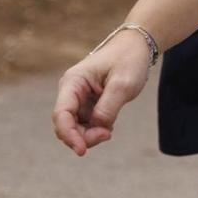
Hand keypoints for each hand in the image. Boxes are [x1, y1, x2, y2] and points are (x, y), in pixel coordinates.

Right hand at [51, 30, 152, 155]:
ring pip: (75, 128)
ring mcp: (78, 99)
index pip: (61, 114)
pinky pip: (85, 125)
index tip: (82, 151)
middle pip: (66, 125)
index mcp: (73, 82)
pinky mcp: (87, 105)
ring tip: (110, 130)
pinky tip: (109, 125)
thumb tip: (96, 128)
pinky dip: (95, 131)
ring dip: (90, 135)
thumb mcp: (123, 84)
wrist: (136, 47)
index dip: (68, 135)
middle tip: (108, 134)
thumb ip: (108, 108)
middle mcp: (71, 92)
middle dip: (83, 137)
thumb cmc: (128, 60)